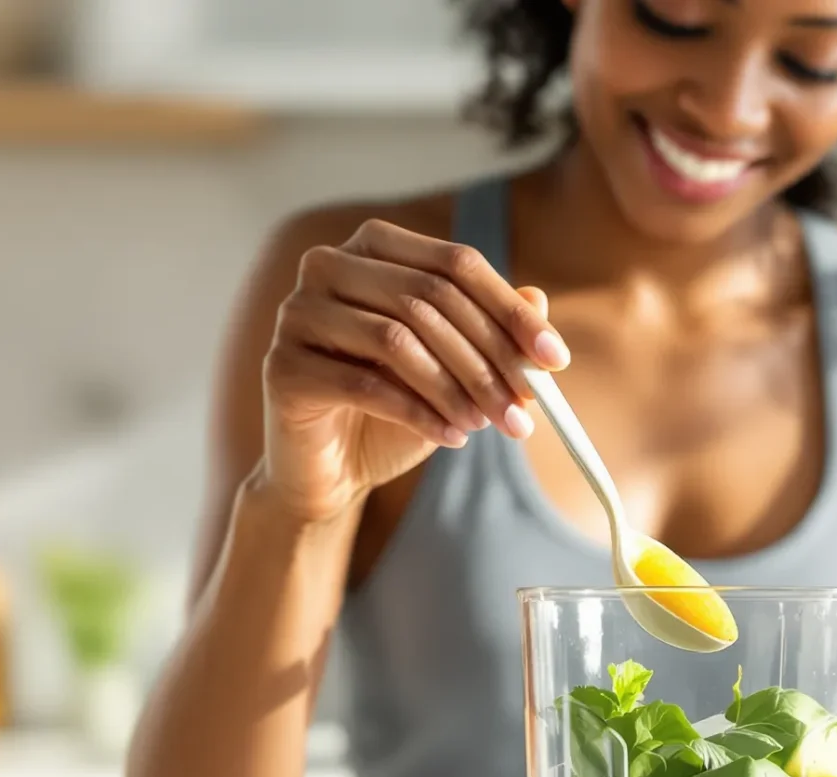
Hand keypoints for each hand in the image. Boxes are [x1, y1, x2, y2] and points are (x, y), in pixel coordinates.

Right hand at [260, 219, 569, 523]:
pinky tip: (450, 437)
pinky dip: (419, 413)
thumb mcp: (453, 367)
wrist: (330, 469)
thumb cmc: (394, 407)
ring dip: (455, 387)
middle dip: (487, 357)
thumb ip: (490, 330)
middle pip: (428, 298)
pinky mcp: (282, 367)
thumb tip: (539, 299)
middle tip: (526, 406)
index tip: (555, 359)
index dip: (510, 311)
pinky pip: (364, 384)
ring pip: (397, 339)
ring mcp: (297, 313)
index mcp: (373, 248)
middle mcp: (328, 266)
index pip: (455, 264)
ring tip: (487, 424)